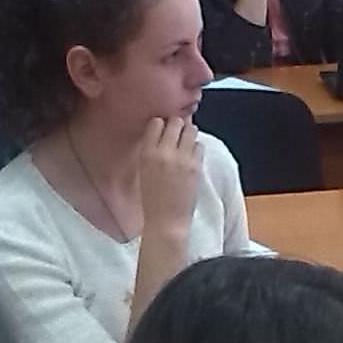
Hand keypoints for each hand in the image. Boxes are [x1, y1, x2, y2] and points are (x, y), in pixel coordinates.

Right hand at [136, 116, 200, 238]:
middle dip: (177, 124)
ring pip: (190, 129)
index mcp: (146, 153)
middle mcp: (164, 152)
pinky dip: (196, 147)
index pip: (156, 122)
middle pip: (175, 121)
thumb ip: (151, 150)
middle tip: (178, 131)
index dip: (162, 123)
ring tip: (186, 141)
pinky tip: (191, 155)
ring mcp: (182, 158)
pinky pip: (199, 145)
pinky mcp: (196, 166)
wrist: (166, 221)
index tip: (164, 127)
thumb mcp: (143, 170)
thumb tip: (163, 134)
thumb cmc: (152, 199)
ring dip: (189, 132)